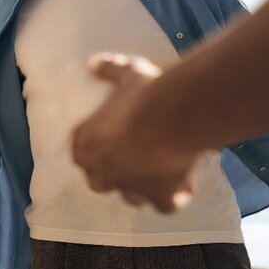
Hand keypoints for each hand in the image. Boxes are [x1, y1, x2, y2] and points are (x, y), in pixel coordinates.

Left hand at [71, 53, 198, 212]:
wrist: (172, 115)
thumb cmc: (145, 93)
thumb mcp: (127, 74)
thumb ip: (110, 70)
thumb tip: (94, 63)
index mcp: (84, 142)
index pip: (82, 152)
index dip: (102, 146)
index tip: (119, 137)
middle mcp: (100, 171)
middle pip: (102, 179)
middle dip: (118, 171)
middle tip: (140, 155)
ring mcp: (128, 187)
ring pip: (131, 196)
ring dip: (144, 186)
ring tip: (164, 169)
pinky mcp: (158, 197)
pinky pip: (165, 204)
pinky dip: (174, 197)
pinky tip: (186, 185)